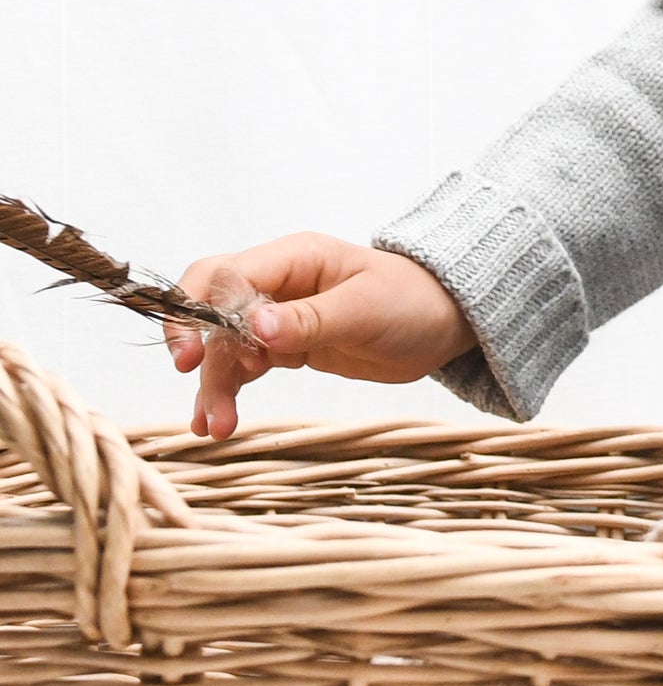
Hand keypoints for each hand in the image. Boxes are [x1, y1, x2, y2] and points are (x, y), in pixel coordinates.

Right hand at [167, 234, 476, 440]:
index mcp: (296, 257)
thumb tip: (255, 326)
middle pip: (212, 308)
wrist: (444, 324)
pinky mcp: (287, 346)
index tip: (195, 357)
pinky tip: (215, 422)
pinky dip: (228, 390)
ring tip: (216, 427)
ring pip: (224, 344)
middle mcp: (280, 282)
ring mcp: (280, 315)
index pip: (227, 276)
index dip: (201, 312)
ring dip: (214, 382)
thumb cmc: (413, 302)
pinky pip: (243, 365)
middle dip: (200, 349)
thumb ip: (310, 319)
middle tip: (199, 391)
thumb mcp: (366, 309)